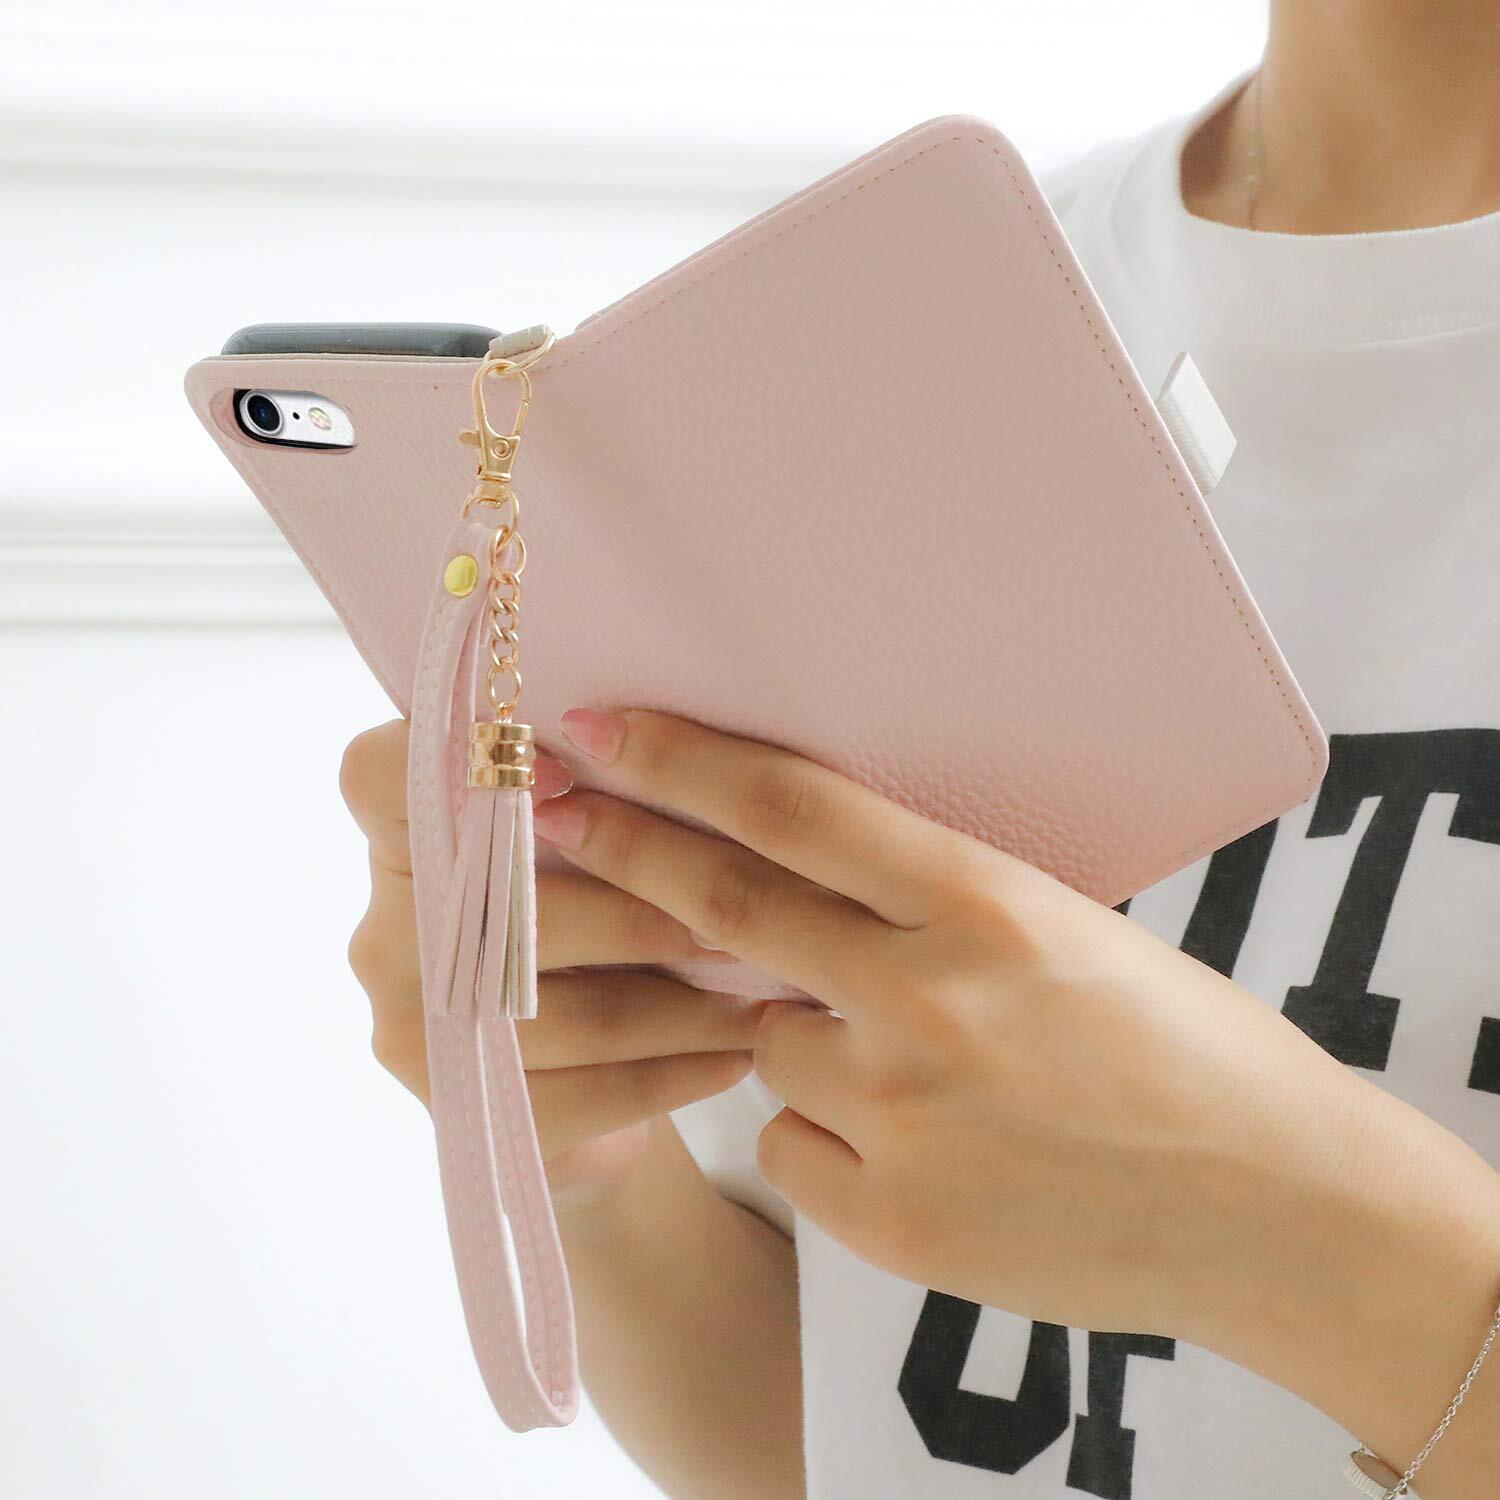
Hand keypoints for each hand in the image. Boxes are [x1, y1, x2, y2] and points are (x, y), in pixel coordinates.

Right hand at [338, 720, 761, 1212]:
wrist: (581, 1099)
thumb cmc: (594, 934)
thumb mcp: (587, 857)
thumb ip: (600, 805)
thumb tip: (699, 768)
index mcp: (397, 835)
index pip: (380, 772)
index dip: (465, 765)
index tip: (571, 772)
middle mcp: (383, 931)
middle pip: (510, 904)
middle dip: (642, 909)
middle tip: (742, 915)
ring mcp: (413, 1029)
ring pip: (566, 1009)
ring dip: (687, 1006)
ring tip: (770, 995)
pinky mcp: (462, 1110)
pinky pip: (588, 1090)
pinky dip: (679, 1071)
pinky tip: (740, 1055)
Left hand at [530, 708, 1499, 1372]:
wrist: (1274, 1204)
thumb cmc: (1185, 1045)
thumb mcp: (1065, 927)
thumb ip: (931, 900)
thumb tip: (802, 867)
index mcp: (983, 903)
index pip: (790, 808)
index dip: (680, 763)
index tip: (603, 731)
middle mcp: (926, 999)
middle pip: (724, 906)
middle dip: (624, 854)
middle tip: (553, 816)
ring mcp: (902, 1116)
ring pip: (762, 1040)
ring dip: (791, 1028)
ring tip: (905, 1054)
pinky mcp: (891, 1219)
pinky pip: (794, 1144)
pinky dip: (828, 1130)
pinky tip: (923, 1143)